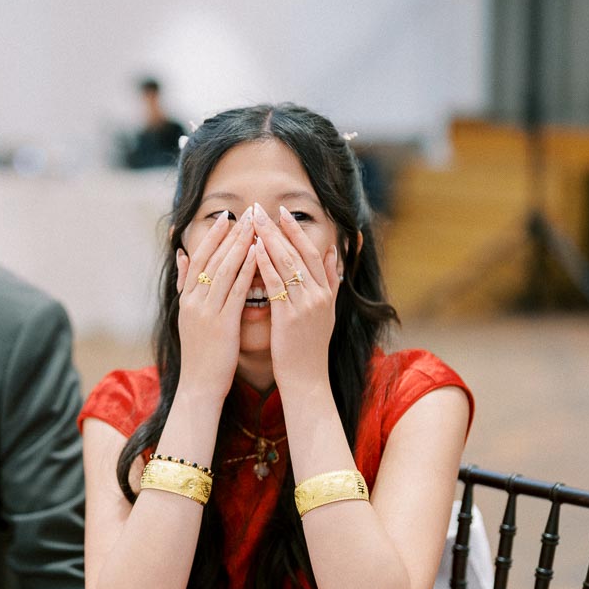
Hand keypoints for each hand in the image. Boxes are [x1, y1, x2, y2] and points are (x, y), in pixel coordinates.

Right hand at [174, 208, 257, 400]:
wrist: (198, 386)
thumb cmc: (200, 354)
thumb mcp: (188, 317)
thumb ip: (185, 285)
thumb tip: (181, 256)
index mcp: (187, 299)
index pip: (198, 259)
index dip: (212, 236)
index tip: (226, 216)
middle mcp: (194, 301)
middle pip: (212, 259)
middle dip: (230, 234)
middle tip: (246, 212)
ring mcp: (207, 311)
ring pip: (224, 270)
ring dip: (240, 245)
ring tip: (254, 225)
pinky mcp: (222, 324)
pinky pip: (236, 291)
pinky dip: (247, 270)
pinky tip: (258, 254)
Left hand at [250, 202, 338, 390]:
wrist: (307, 379)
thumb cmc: (309, 347)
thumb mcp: (327, 312)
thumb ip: (330, 282)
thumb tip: (335, 253)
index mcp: (326, 292)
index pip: (313, 253)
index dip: (297, 231)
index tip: (283, 212)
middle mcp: (319, 296)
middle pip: (299, 254)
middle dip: (279, 229)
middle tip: (261, 209)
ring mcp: (307, 306)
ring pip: (287, 265)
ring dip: (269, 240)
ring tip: (253, 222)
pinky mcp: (291, 318)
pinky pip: (277, 286)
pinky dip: (265, 266)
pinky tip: (253, 251)